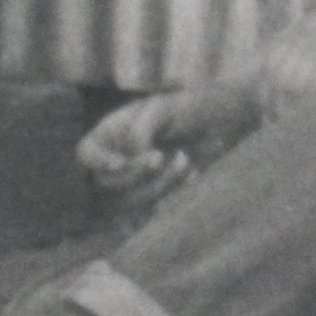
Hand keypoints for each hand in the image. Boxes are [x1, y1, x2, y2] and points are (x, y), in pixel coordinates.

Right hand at [77, 81, 266, 198]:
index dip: (96, 163)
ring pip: (130, 199)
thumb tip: (131, 156)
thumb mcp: (162, 108)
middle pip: (106, 183)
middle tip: (164, 156)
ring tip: (185, 161)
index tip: (120, 165)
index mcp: (113, 131)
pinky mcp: (157, 193)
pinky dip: (170, 193)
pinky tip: (190, 175)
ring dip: (158, 185)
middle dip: (136, 174)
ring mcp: (137, 179)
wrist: (229, 121)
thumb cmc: (193, 107)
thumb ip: (139, 130)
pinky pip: (151, 208)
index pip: (85, 154)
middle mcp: (119, 157)